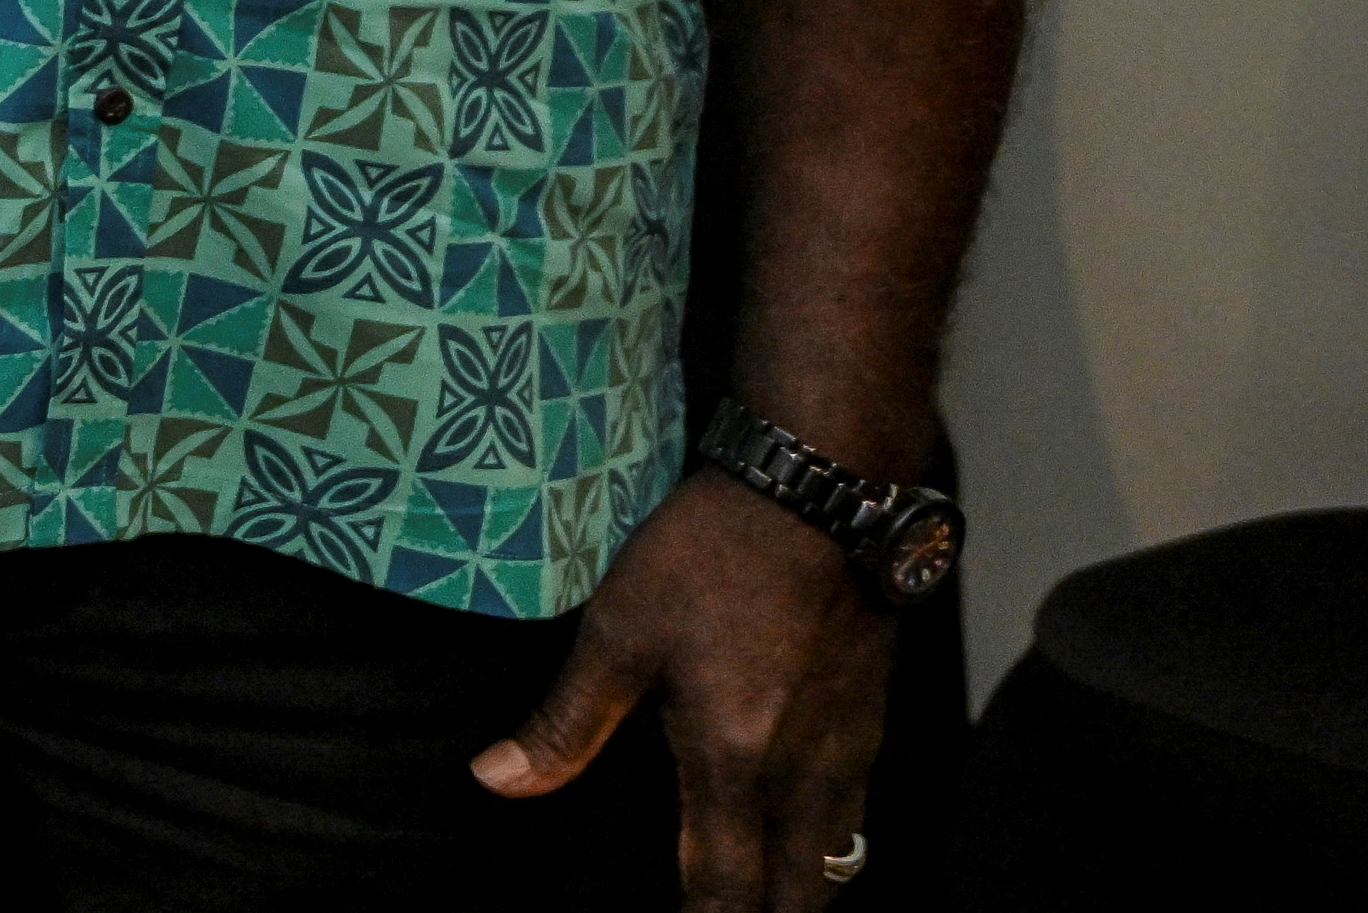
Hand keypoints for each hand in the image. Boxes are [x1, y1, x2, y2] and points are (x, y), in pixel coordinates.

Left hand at [475, 475, 897, 905]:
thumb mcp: (618, 632)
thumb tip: (496, 781)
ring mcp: (849, 752)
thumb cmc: (710, 558)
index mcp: (735, 765)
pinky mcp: (871, 721)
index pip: (727, 891)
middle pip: (798, 898)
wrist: (820, 496)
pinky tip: (800, 833)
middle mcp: (804, 777)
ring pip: (835, 864)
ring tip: (760, 898)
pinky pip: (856, 817)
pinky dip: (827, 848)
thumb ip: (566, 723)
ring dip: (799, 895)